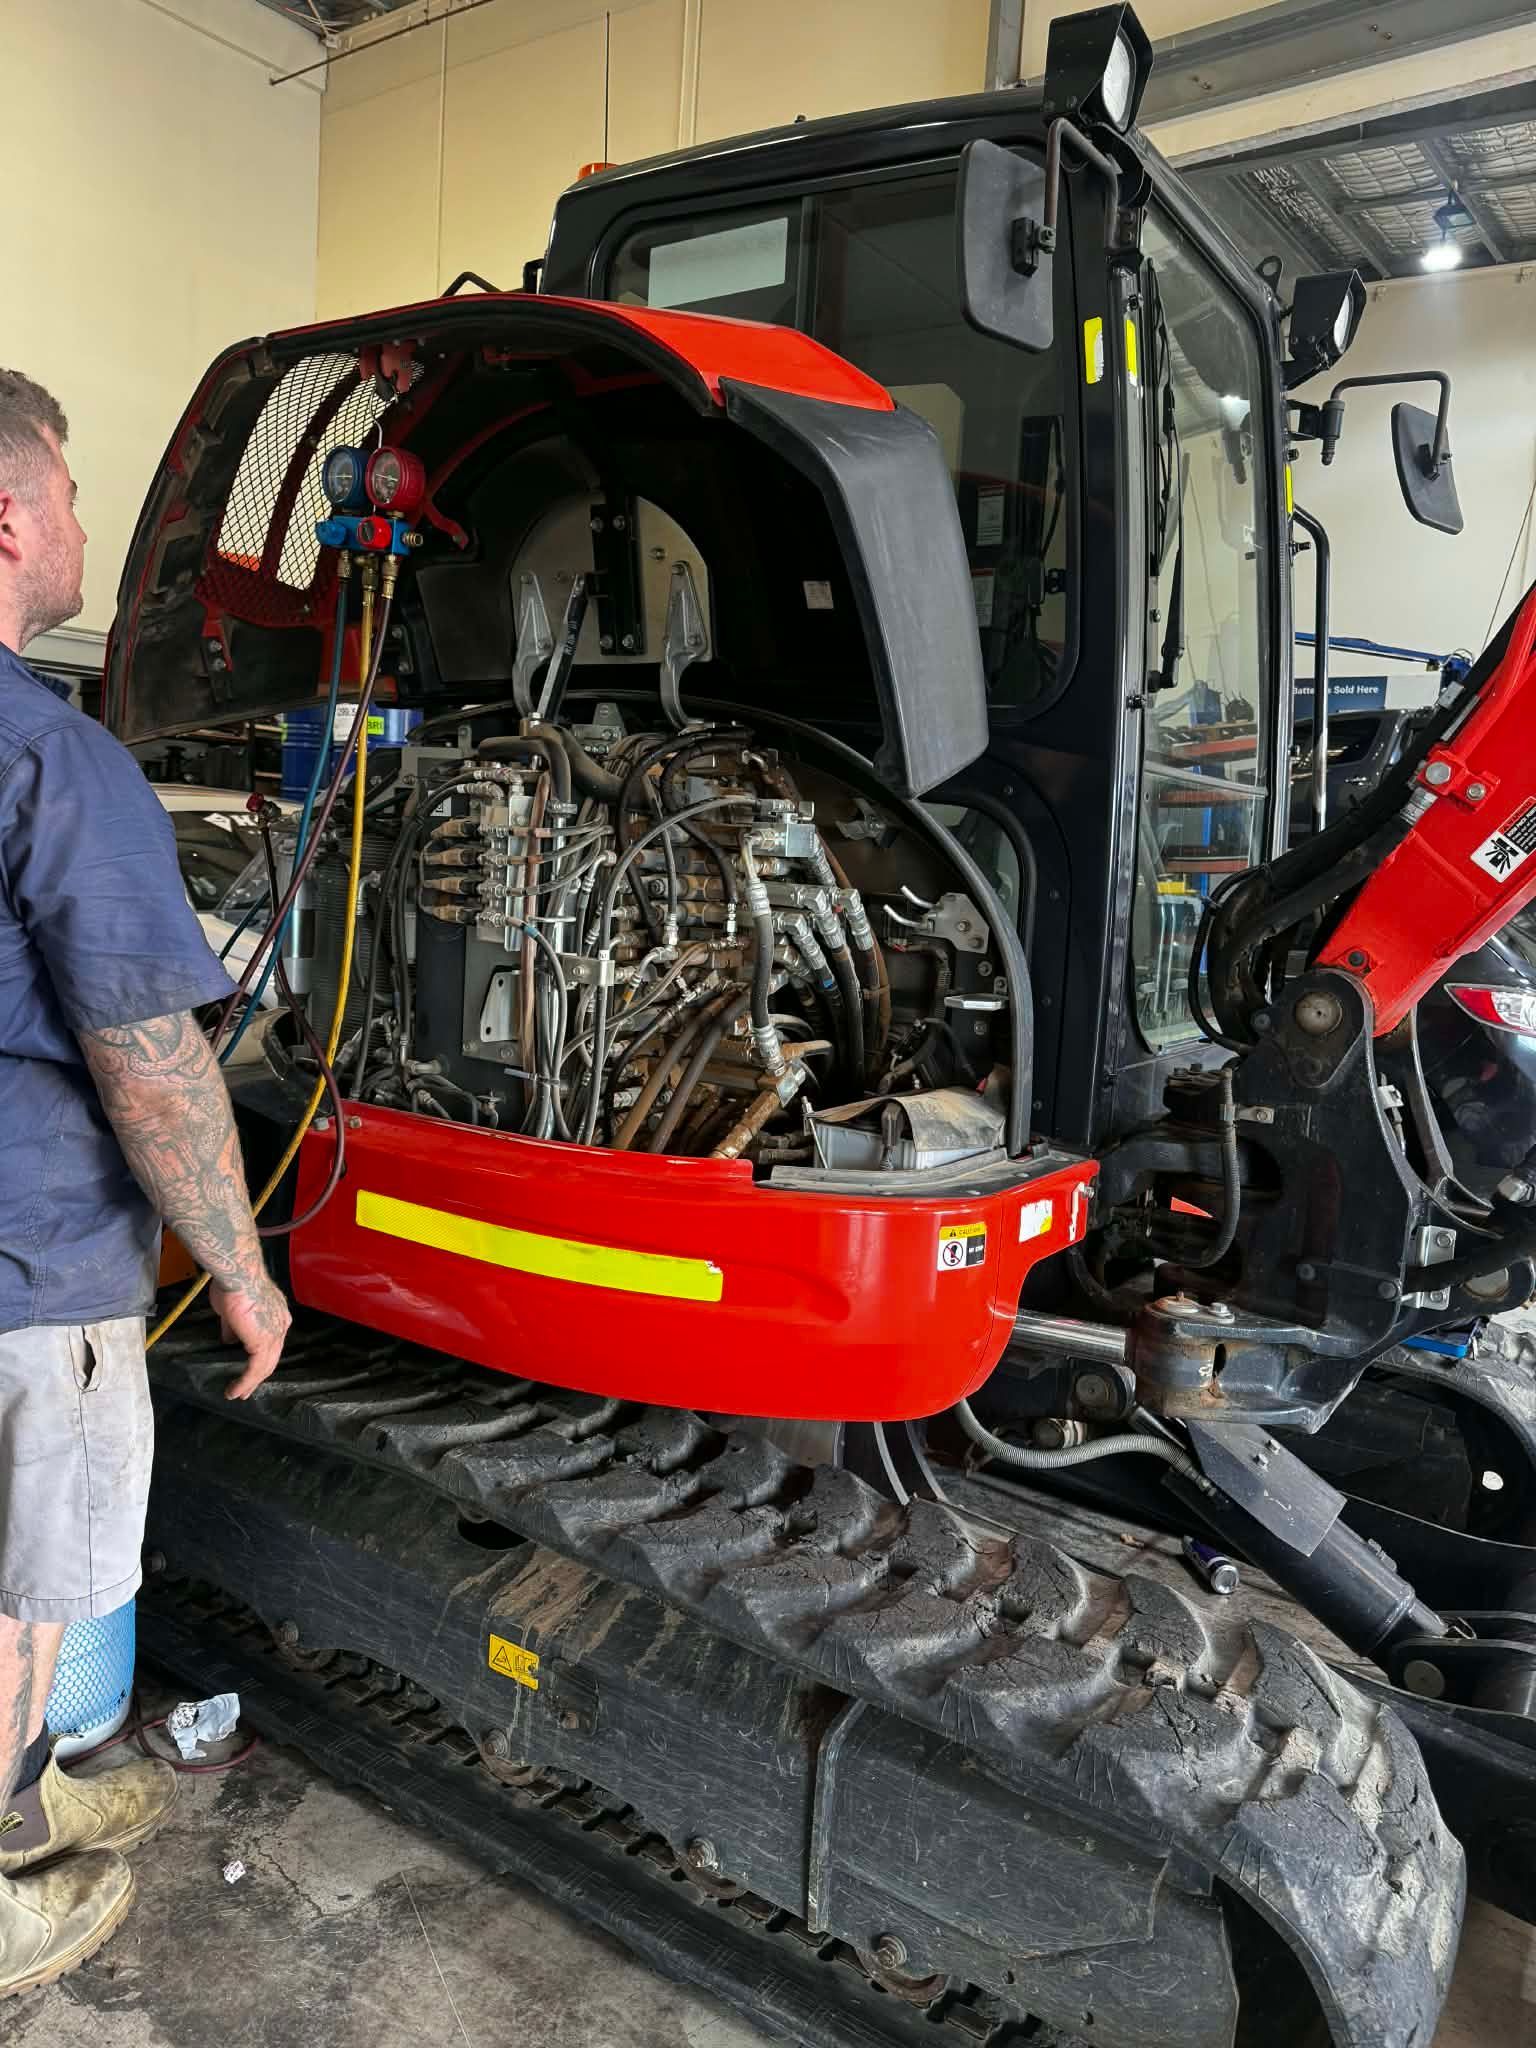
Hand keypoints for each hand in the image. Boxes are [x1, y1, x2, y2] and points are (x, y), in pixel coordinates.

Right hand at [210, 1274, 292, 1398]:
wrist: (238, 1276)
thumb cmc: (234, 1284)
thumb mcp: (232, 1308)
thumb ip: (233, 1326)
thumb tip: (229, 1338)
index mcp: (276, 1314)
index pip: (270, 1341)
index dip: (260, 1356)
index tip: (250, 1368)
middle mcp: (279, 1324)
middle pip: (270, 1357)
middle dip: (258, 1375)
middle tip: (246, 1390)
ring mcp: (274, 1334)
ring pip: (264, 1366)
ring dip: (250, 1383)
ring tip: (238, 1394)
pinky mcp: (263, 1343)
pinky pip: (255, 1369)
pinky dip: (245, 1382)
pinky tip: (234, 1391)